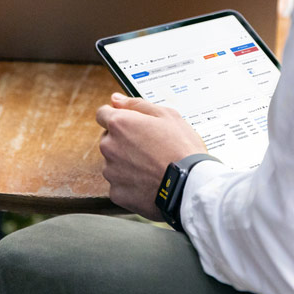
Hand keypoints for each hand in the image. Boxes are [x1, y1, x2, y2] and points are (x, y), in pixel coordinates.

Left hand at [96, 93, 207, 218]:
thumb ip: (136, 104)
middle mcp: (109, 147)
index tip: (130, 123)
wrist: (190, 185)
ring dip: (127, 163)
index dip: (117, 116)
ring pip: (114, 163)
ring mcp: (111, 172)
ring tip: (152, 166)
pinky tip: (149, 181)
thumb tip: (116, 99)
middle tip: (149, 146)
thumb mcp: (166, 115)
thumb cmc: (182, 148)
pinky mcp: (117, 193)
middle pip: (109, 139)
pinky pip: (120, 184)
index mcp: (120, 124)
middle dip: (124, 141)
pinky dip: (131, 183)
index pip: (102, 114)